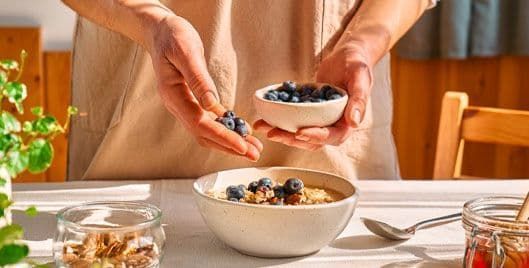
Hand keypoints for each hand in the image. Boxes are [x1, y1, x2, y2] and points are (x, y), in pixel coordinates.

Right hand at [147, 14, 262, 160]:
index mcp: (173, 95)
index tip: (242, 146)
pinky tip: (241, 132)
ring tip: (252, 148)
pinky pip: (209, 120)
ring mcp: (183, 105)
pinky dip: (226, 128)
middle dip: (230, 146)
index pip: (199, 124)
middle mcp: (177, 105)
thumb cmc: (172, 36)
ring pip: (207, 131)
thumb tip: (212, 105)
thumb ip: (198, 79)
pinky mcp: (192, 101)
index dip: (222, 137)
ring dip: (229, 142)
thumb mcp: (186, 51)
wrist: (160, 30)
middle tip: (255, 154)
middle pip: (204, 134)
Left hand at [254, 44, 372, 149]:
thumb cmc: (356, 64)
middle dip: (292, 139)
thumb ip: (359, 99)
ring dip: (282, 133)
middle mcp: (333, 125)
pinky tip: (264, 118)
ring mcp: (320, 120)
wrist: (347, 55)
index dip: (315, 136)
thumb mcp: (360, 77)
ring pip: (300, 134)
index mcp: (348, 122)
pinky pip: (294, 121)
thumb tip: (354, 122)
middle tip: (273, 133)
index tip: (299, 132)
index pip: (332, 135)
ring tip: (263, 126)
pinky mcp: (309, 113)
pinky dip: (280, 121)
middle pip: (312, 140)